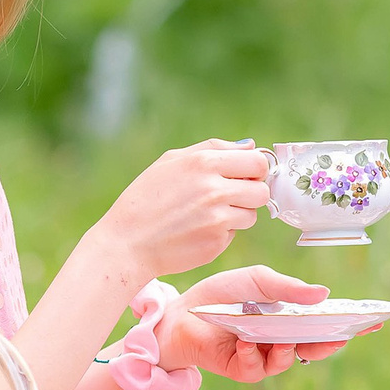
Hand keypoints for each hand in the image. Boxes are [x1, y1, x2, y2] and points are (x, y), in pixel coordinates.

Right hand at [94, 140, 271, 279]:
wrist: (127, 242)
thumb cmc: (146, 198)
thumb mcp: (171, 161)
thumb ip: (213, 148)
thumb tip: (250, 147)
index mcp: (204, 163)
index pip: (258, 162)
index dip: (255, 170)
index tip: (244, 176)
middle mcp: (214, 190)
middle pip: (262, 191)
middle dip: (250, 194)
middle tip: (229, 197)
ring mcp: (217, 219)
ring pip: (252, 215)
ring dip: (237, 215)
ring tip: (207, 214)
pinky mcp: (216, 243)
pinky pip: (234, 234)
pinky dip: (222, 232)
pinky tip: (197, 230)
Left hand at [156, 265, 361, 381]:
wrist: (181, 313)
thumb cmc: (220, 294)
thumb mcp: (256, 280)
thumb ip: (286, 288)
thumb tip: (323, 293)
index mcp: (288, 317)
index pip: (325, 322)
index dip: (349, 323)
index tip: (375, 321)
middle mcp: (280, 338)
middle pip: (314, 346)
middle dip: (329, 343)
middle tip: (340, 337)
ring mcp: (264, 356)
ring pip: (289, 360)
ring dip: (288, 350)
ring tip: (282, 339)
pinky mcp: (243, 369)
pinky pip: (258, 369)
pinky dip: (254, 357)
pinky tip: (246, 345)